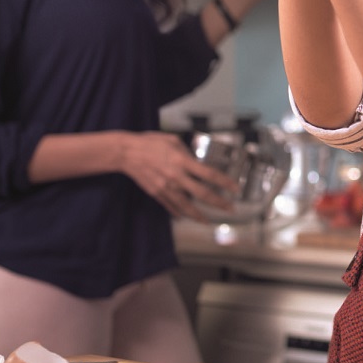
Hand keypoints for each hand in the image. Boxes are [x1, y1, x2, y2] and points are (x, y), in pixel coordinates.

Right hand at [121, 132, 239, 219]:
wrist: (127, 153)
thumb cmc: (151, 142)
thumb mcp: (173, 140)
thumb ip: (187, 153)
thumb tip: (195, 163)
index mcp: (182, 161)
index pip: (209, 174)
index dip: (225, 182)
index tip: (235, 189)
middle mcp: (176, 176)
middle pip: (202, 193)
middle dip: (219, 203)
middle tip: (230, 209)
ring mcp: (166, 187)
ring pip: (187, 206)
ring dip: (200, 215)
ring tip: (209, 221)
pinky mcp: (156, 193)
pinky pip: (171, 206)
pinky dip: (179, 212)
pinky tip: (186, 216)